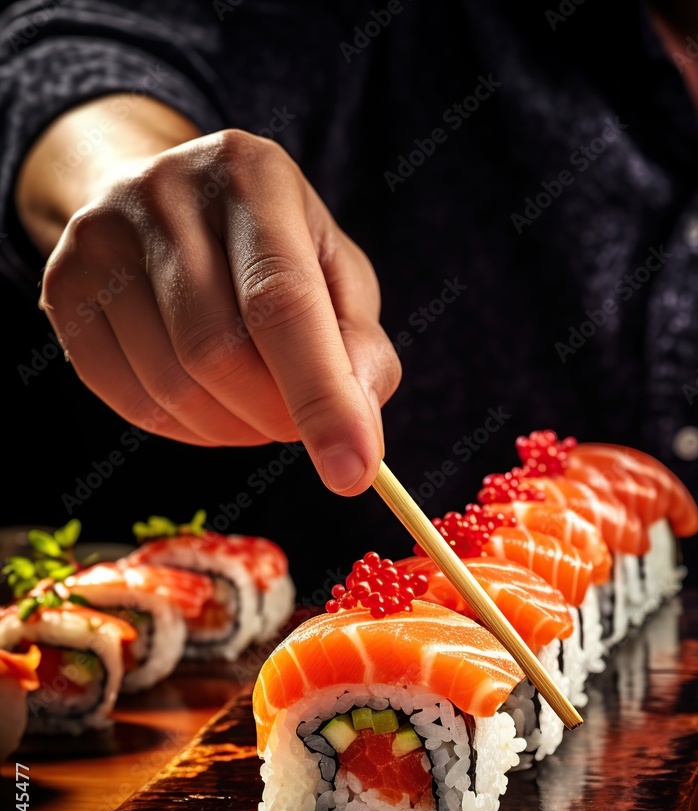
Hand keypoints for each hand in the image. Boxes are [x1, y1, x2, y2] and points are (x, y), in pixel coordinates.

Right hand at [21, 102, 398, 494]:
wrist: (166, 202)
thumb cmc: (271, 250)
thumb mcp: (336, 276)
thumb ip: (360, 349)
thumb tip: (358, 432)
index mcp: (252, 176)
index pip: (283, 303)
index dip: (321, 397)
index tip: (353, 471)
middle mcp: (164, 195)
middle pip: (218, 354)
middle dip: (274, 417)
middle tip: (300, 426)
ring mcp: (101, 240)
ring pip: (171, 388)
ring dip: (233, 430)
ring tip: (259, 409)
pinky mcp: (63, 290)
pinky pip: (131, 403)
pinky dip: (188, 430)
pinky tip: (213, 407)